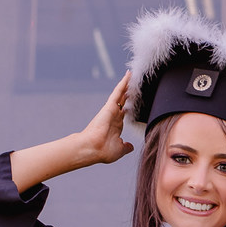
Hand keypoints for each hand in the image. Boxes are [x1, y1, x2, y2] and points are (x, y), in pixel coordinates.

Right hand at [10, 72, 134, 191]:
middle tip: (132, 84)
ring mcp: (111, 110)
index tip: (132, 102)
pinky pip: (118, 92)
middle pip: (121, 101)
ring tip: (131, 75)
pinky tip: (128, 75)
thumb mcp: (120, 149)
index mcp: (115, 126)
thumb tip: (130, 146)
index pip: (122, 114)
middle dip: (126, 94)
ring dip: (125, 85)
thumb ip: (125, 147)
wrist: (93, 148)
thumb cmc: (104, 151)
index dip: (127, 107)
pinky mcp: (110, 106)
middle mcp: (113, 117)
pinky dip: (123, 83)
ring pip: (120, 94)